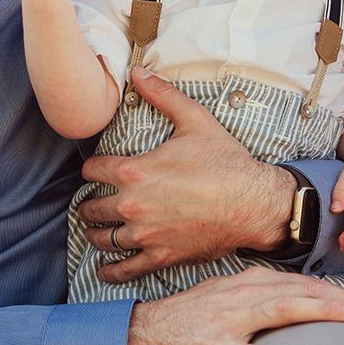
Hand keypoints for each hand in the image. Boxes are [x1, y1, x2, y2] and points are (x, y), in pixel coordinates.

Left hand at [79, 69, 293, 283]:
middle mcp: (132, 205)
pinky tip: (104, 268)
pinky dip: (110, 271)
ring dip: (95, 234)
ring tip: (95, 231)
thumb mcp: (195, 121)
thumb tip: (139, 73)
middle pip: (92, 207)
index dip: (92, 169)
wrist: (253, 203)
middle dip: (90, 204)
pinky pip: (124, 270)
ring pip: (102, 239)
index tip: (95, 172)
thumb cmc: (225, 162)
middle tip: (92, 203)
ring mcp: (145, 235)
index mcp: (134, 171)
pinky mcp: (160, 257)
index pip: (93, 171)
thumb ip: (163, 96)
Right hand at [125, 267, 343, 344]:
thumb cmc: (191, 319)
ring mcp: (228, 321)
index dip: (337, 294)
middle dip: (341, 302)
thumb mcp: (230, 298)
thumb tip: (299, 299)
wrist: (143, 334)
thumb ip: (263, 297)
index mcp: (249, 284)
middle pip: (300, 294)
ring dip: (318, 313)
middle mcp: (243, 296)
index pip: (302, 286)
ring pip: (279, 313)